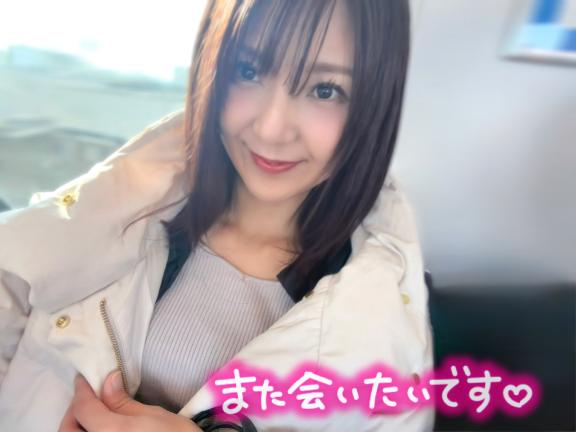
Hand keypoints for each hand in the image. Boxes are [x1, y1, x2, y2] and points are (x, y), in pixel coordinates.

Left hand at [58, 370, 202, 431]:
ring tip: (93, 416)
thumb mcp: (154, 416)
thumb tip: (108, 381)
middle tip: (88, 398)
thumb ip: (123, 402)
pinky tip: (100, 429)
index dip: (82, 390)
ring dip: (77, 427)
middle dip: (73, 412)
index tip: (84, 377)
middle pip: (68, 430)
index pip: (84, 408)